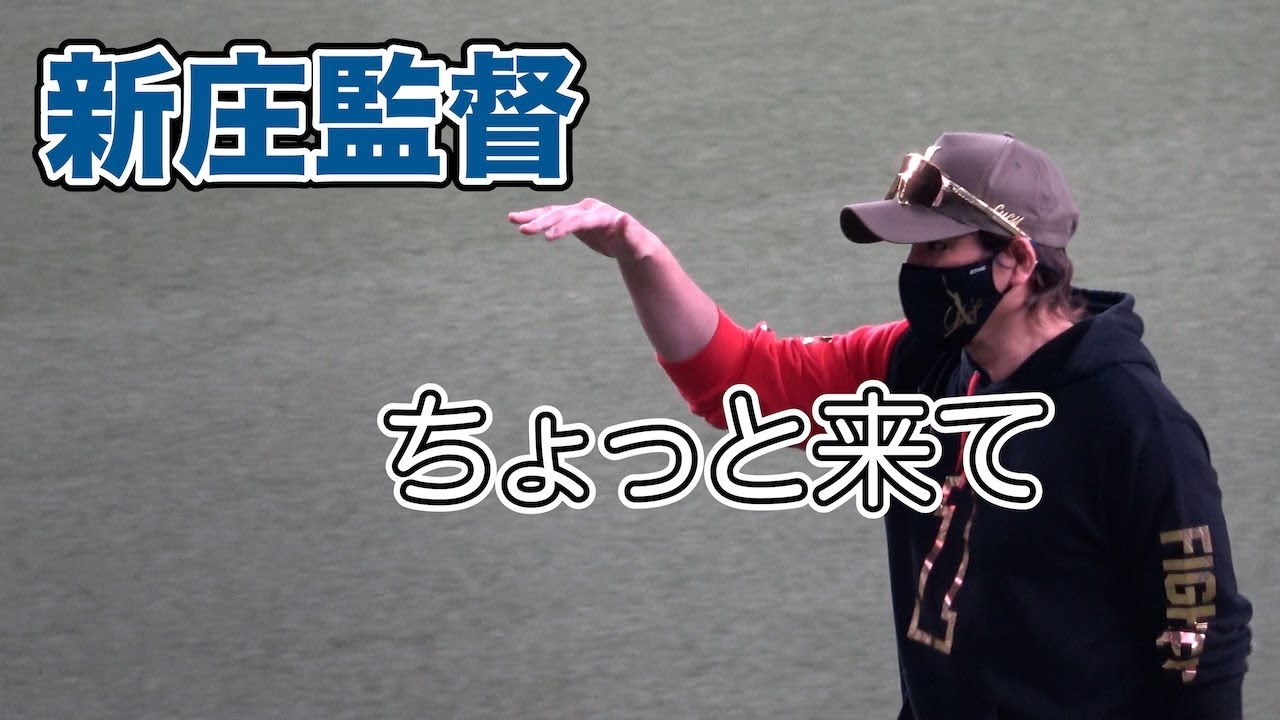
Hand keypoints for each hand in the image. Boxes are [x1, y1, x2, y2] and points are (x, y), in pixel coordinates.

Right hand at [508, 197, 651, 260]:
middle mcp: (589, 209)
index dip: (564, 227)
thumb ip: (630, 231)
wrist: (632, 242)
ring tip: (513, 219)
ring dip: (533, 216)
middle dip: (544, 221)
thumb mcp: (636, 241)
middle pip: (563, 214)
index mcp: (603, 214)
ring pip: (553, 213)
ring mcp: (579, 212)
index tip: (548, 237)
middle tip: (524, 229)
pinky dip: (536, 219)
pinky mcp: (572, 218)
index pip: (580, 220)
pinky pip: (552, 218)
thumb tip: (624, 219)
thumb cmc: (636, 244)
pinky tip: (519, 221)